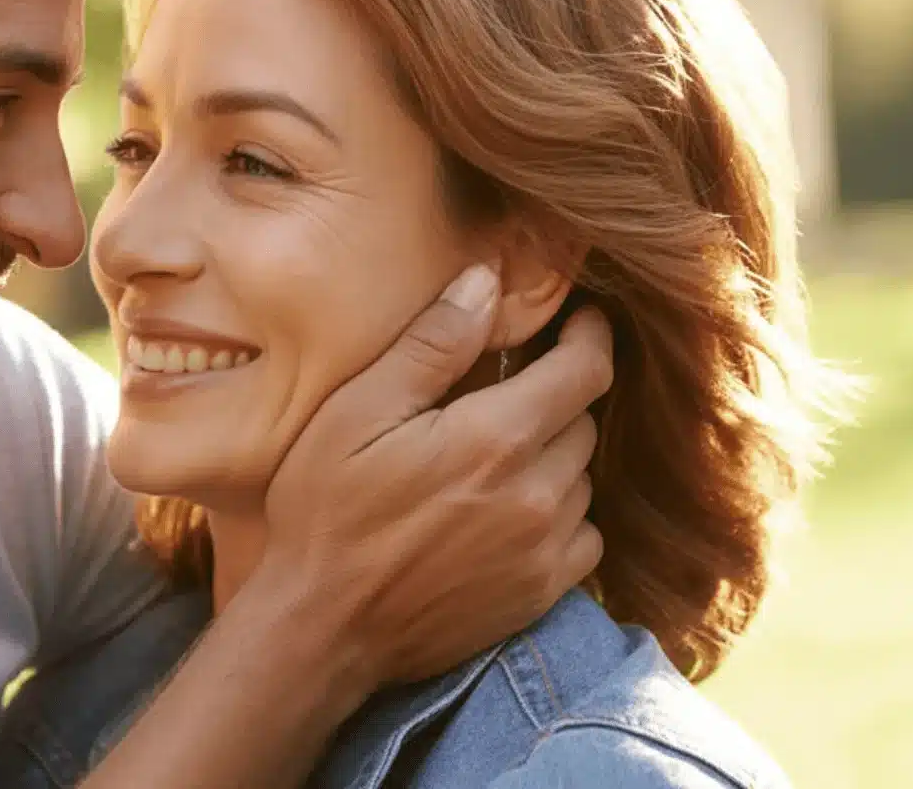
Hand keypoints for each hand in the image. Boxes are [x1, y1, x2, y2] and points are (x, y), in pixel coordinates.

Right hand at [253, 263, 612, 689]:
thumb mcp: (357, 411)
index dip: (590, 336)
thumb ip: (431, 344)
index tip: (580, 321)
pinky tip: (510, 511)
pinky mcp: (540, 593)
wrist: (321, 629)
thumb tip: (487, 282)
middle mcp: (537, 493)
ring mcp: (544, 550)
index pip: (586, 370)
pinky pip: (583, 536)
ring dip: (554, 456)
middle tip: (511, 390)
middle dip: (557, 396)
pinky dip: (560, 515)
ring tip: (500, 454)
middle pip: (584, 421)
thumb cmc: (326, 511)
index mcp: (496, 437)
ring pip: (583, 478)